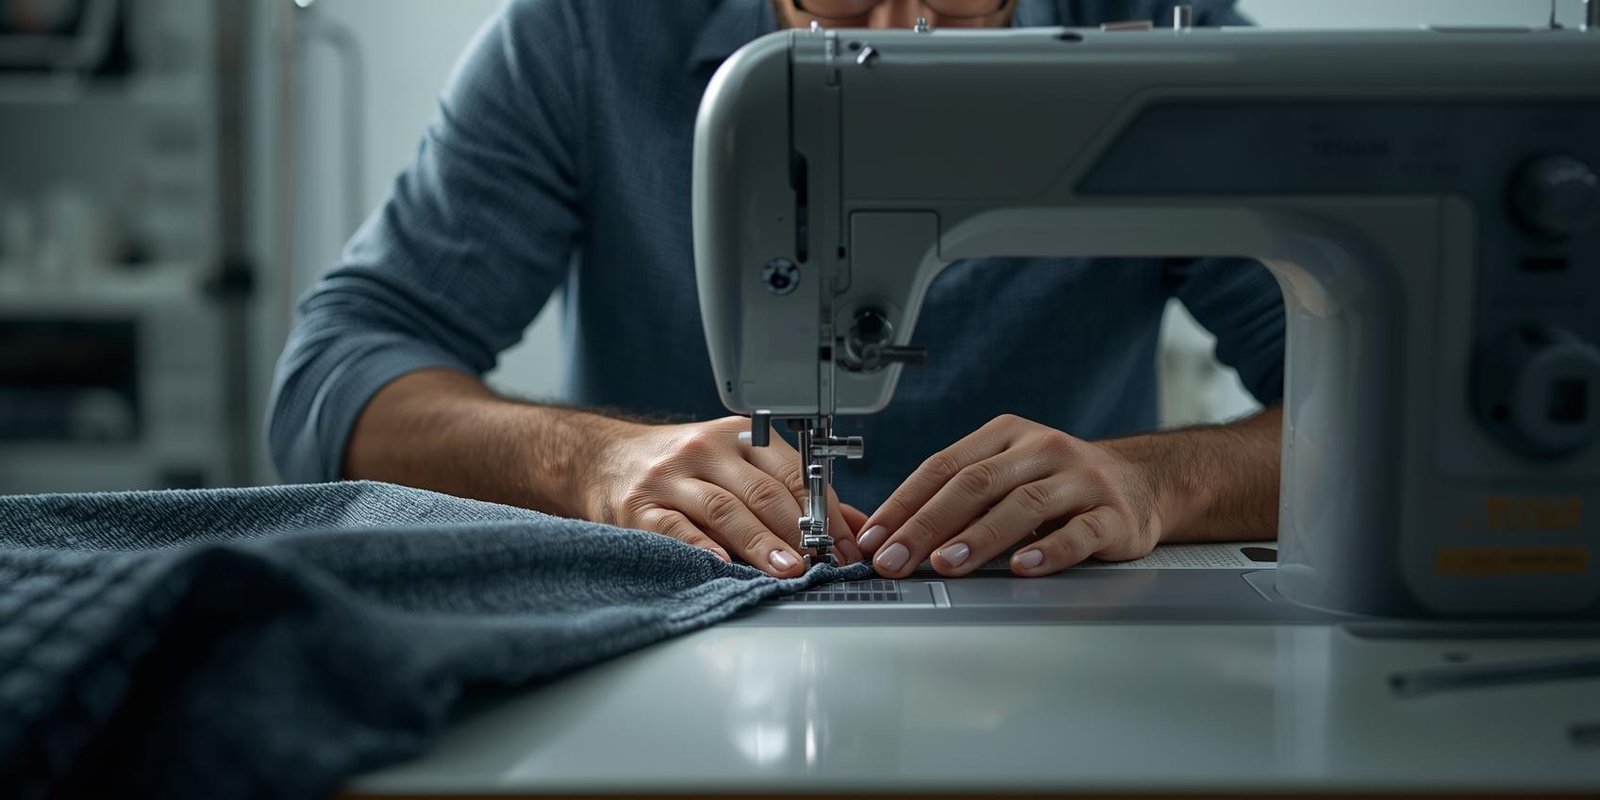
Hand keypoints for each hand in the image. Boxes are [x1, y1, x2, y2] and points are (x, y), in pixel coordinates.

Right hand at [581, 416, 863, 576]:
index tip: (845, 547)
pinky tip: (725, 565)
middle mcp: (705, 452)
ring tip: (789, 570)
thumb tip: (856, 526)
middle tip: (824, 562)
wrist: (606, 460)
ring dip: (762, 544)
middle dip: (800, 532)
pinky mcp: (641, 509)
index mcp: (739, 437)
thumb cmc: (684, 468)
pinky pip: (678, 529)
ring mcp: (671, 479)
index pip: (792, 474)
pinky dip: (704, 548)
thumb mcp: (739, 465)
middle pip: (763, 493)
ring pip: (726, 510)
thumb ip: (796, 494)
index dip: (825, 512)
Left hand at [857, 414, 1161, 577]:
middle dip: (928, 525)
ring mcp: (1080, 480)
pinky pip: (1079, 532)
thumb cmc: (1059, 485)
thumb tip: (893, 537)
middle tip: (897, 559)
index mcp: (1006, 436)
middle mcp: (1042, 450)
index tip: (874, 538)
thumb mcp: (1008, 474)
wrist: (1141, 483)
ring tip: (948, 563)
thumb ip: (960, 498)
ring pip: (1023, 505)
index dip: (904, 503)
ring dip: (980, 537)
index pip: (943, 467)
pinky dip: (1049, 551)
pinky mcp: (1114, 514)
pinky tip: (1024, 567)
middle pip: (976, 484)